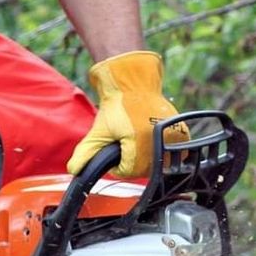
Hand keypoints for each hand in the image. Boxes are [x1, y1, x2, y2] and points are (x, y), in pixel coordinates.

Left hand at [66, 51, 189, 177]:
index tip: (116, 152)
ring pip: (159, 164)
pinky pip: (173, 154)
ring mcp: (173, 136)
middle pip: (145, 170)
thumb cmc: (118, 104)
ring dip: (148, 158)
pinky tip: (152, 141)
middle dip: (133, 162)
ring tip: (138, 141)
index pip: (129, 171)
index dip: (119, 166)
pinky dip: (163, 152)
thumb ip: (85, 153)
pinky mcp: (181, 132)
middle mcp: (159, 141)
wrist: (134, 83)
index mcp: (139, 142)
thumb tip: (74, 170)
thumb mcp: (98, 131)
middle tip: (125, 145)